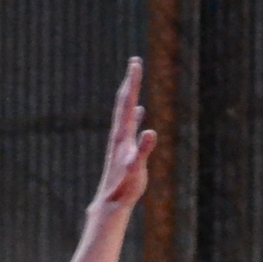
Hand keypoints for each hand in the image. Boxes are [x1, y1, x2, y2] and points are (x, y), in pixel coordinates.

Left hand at [93, 58, 157, 210]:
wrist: (111, 200)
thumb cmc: (124, 187)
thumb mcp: (135, 169)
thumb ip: (143, 150)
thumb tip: (150, 132)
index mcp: (122, 134)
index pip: (127, 101)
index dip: (132, 82)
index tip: (136, 62)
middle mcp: (120, 133)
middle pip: (124, 101)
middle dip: (131, 81)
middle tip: (135, 61)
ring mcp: (122, 140)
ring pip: (126, 111)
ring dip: (131, 94)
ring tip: (134, 81)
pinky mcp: (126, 149)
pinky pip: (131, 126)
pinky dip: (134, 115)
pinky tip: (139, 111)